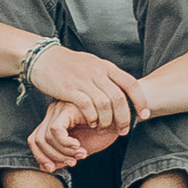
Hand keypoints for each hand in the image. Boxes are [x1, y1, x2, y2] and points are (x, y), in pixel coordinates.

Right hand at [23, 45, 142, 133]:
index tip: (144, 115)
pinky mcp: (69, 89)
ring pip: (104, 104)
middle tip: (124, 130)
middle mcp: (97, 71)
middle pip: (119, 98)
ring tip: (106, 128)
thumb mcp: (92, 64)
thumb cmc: (69, 64)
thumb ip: (106, 76)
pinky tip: (91, 123)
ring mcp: (83, 80)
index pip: (130, 83)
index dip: (140, 100)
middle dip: (124, 117)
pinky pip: (87, 106)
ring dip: (108, 121)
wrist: (44, 58)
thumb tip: (122, 90)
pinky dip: (92, 118)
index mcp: (105, 66)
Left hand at [30, 98, 128, 172]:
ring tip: (81, 154)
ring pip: (46, 138)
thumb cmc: (103, 131)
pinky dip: (65, 144)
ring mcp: (59, 109)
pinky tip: (79, 146)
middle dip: (54, 157)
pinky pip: (55, 131)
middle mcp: (53, 112)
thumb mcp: (81, 148)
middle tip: (73, 163)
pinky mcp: (67, 108)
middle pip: (37, 141)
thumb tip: (45, 168)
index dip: (40, 157)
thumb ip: (64, 155)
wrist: (123, 117)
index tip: (53, 169)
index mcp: (54, 120)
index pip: (35, 141)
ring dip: (64, 152)